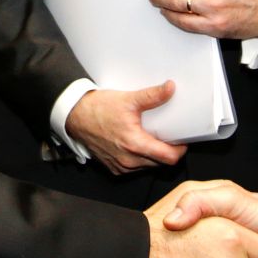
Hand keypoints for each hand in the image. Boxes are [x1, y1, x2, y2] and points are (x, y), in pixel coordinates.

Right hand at [65, 84, 185, 173]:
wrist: (75, 116)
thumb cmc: (98, 108)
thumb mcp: (128, 99)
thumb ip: (152, 96)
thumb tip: (170, 88)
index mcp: (135, 145)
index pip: (169, 158)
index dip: (180, 150)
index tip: (182, 140)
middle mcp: (128, 161)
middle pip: (160, 163)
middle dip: (167, 151)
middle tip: (168, 136)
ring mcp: (120, 167)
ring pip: (147, 166)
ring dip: (153, 156)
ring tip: (152, 138)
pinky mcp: (113, 168)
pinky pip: (134, 168)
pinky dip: (139, 159)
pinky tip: (137, 145)